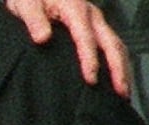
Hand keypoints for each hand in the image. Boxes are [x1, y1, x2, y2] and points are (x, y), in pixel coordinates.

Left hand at [4, 0, 130, 96]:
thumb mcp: (27, 4)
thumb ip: (34, 20)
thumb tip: (42, 38)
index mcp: (75, 9)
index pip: (86, 38)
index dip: (90, 60)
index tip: (90, 79)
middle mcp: (91, 14)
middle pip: (111, 43)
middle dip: (117, 68)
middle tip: (119, 92)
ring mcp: (95, 20)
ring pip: (115, 44)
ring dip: (121, 68)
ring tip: (122, 91)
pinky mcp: (93, 26)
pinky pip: (110, 44)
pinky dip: (116, 61)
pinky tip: (115, 77)